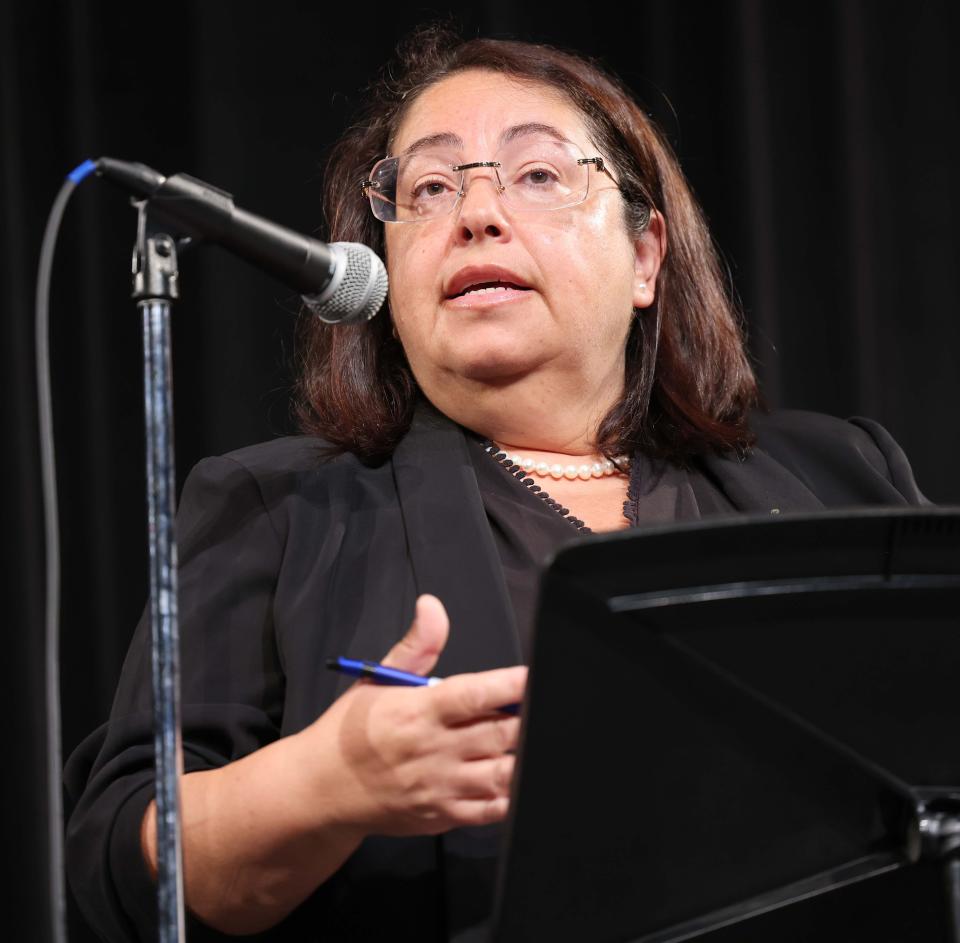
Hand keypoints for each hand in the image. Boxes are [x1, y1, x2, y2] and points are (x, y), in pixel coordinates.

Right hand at [301, 595, 525, 836]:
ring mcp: (441, 787)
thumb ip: (416, 645)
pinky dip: (512, 795)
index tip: (532, 677)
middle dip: (527, 720)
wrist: (321, 789)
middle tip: (546, 706)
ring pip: (501, 774)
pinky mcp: (443, 816)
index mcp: (418, 711)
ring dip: (525, 758)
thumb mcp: (378, 679)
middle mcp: (433, 750)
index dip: (509, 685)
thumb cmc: (351, 730)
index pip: (473, 695)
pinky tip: (522, 778)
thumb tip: (433, 606)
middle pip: (498, 734)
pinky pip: (491, 811)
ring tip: (537, 741)